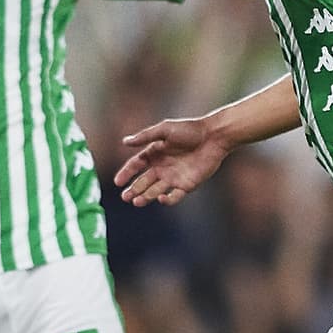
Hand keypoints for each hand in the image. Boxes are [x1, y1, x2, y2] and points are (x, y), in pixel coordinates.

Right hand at [113, 118, 230, 206]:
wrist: (214, 137)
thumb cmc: (189, 130)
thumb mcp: (164, 130)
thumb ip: (145, 136)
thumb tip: (125, 142)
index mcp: (155, 152)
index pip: (136, 165)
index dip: (126, 173)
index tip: (118, 182)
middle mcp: (162, 166)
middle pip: (144, 181)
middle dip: (134, 190)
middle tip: (125, 197)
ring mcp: (174, 177)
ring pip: (155, 191)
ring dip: (146, 197)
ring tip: (137, 202)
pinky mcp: (187, 185)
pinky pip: (175, 196)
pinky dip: (167, 199)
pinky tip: (161, 198)